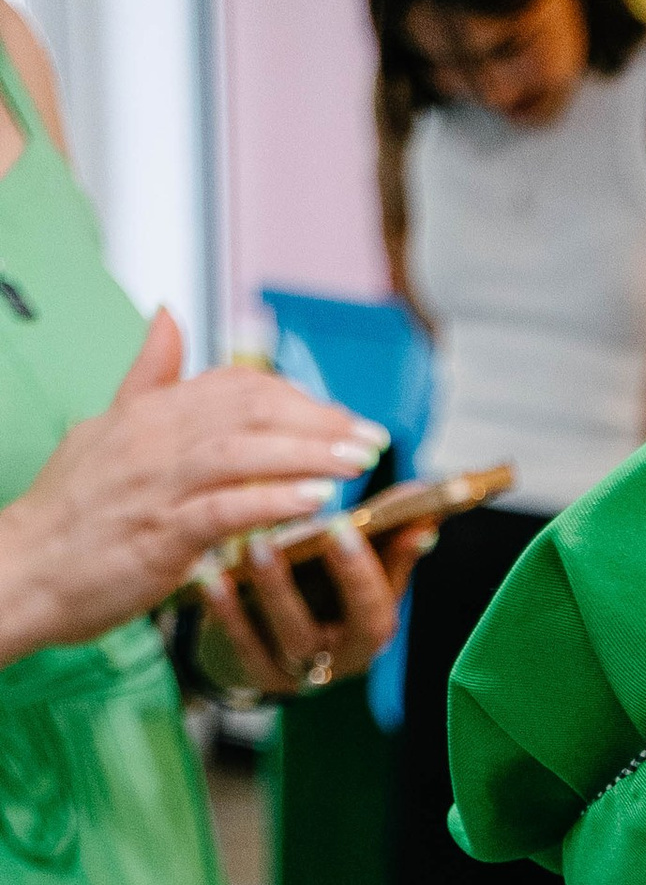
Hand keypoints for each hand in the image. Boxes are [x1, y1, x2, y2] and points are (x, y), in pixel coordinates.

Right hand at [0, 308, 384, 665]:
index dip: (296, 397)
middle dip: (320, 421)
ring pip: (246, 450)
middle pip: (252, 409)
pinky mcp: (160, 533)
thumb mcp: (106, 428)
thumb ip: (147, 376)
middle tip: (371, 438)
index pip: (236, 385)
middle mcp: (155, 437)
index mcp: (149, 412)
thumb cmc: (69, 511)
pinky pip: (228, 507)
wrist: (22, 568)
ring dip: (311, 453)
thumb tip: (169, 316)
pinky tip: (317, 500)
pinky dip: (275, 499)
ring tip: (360, 462)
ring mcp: (157, 484)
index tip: (341, 418)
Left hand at [194, 514, 428, 699]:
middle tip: (318, 529)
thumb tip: (427, 514)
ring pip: (292, 637)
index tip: (347, 525)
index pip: (376, 611)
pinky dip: (228, 613)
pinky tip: (214, 576)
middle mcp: (340, 658)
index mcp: (370, 631)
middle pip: (352, 626)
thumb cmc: (322, 595)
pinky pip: (242, 647)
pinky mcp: (257, 675)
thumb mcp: (360, 576)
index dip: (364, 572)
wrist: (271, 641)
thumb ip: (390, 547)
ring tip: (259, 543)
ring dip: (276, 590)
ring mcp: (298, 671)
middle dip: (335, 581)